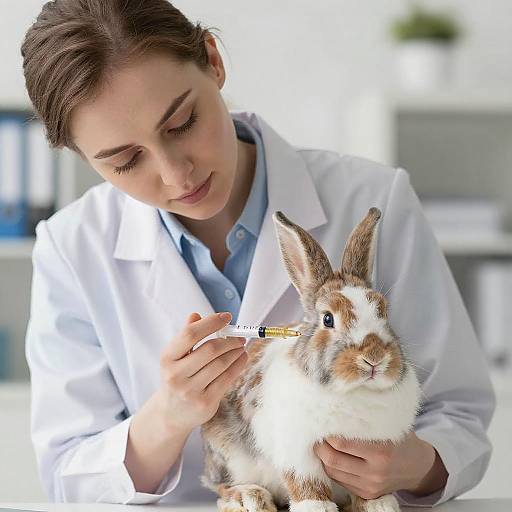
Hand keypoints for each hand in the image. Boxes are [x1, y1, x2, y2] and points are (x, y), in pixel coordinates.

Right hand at [157, 311, 247, 433]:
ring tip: (241, 346)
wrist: (170, 414)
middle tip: (239, 336)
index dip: (211, 322)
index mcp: (167, 358)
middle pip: (209, 349)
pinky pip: (227, 379)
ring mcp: (190, 391)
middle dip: (229, 340)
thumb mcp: (175, 356)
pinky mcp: (205, 403)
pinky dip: (238, 365)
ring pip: (221, 364)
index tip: (226, 317)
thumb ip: (185, 336)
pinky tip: (241, 358)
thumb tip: (196, 315)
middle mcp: (175, 375)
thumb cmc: (177, 377)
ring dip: (236, 352)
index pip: (190, 334)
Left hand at [313, 431, 446, 499]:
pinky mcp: (367, 494)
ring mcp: (370, 485)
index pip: (342, 443)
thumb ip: (367, 418)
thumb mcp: (389, 424)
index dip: (326, 433)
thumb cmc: (400, 439)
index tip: (321, 422)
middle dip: (319, 446)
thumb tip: (339, 402)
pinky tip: (333, 455)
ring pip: (333, 472)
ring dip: (323, 457)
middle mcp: (375, 471)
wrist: (418, 467)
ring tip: (321, 443)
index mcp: (381, 450)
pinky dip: (332, 468)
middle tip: (316, 434)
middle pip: (332, 460)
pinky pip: (340, 481)